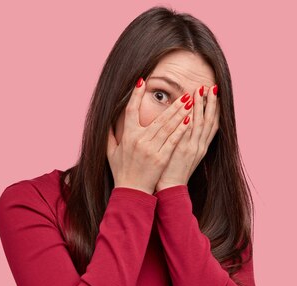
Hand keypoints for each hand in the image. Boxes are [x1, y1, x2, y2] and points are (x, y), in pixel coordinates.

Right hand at [107, 77, 193, 194]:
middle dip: (172, 104)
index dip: (135, 95)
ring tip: (190, 103)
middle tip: (184, 93)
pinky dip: (180, 130)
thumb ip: (109, 135)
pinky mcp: (161, 158)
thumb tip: (106, 121)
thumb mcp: (110, 153)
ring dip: (180, 113)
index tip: (141, 81)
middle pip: (158, 117)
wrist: (131, 193)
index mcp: (127, 136)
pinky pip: (173, 141)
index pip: (131, 110)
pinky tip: (189, 120)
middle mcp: (139, 140)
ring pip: (167, 127)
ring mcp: (151, 149)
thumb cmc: (121, 172)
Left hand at [155, 84, 219, 192]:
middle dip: (211, 103)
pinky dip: (191, 119)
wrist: (171, 189)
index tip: (215, 95)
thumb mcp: (183, 155)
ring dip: (202, 106)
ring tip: (201, 91)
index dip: (215, 109)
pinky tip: (190, 107)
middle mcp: (200, 146)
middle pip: (209, 121)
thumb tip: (183, 127)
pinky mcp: (183, 151)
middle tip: (212, 87)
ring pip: (201, 123)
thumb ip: (185, 141)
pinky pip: (189, 132)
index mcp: (201, 147)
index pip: (212, 125)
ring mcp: (193, 148)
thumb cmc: (173, 172)